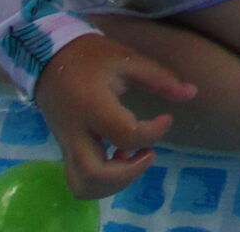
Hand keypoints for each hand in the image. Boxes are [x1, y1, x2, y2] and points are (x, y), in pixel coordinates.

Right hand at [34, 33, 195, 199]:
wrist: (47, 58)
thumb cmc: (91, 56)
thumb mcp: (128, 58)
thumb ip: (160, 78)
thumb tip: (192, 93)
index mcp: (92, 105)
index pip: (124, 134)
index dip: (153, 132)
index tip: (166, 119)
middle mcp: (75, 131)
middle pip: (94, 174)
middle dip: (128, 174)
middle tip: (148, 153)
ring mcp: (66, 144)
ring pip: (82, 184)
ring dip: (114, 183)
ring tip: (134, 158)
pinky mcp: (65, 149)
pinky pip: (79, 178)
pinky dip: (102, 179)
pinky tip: (119, 155)